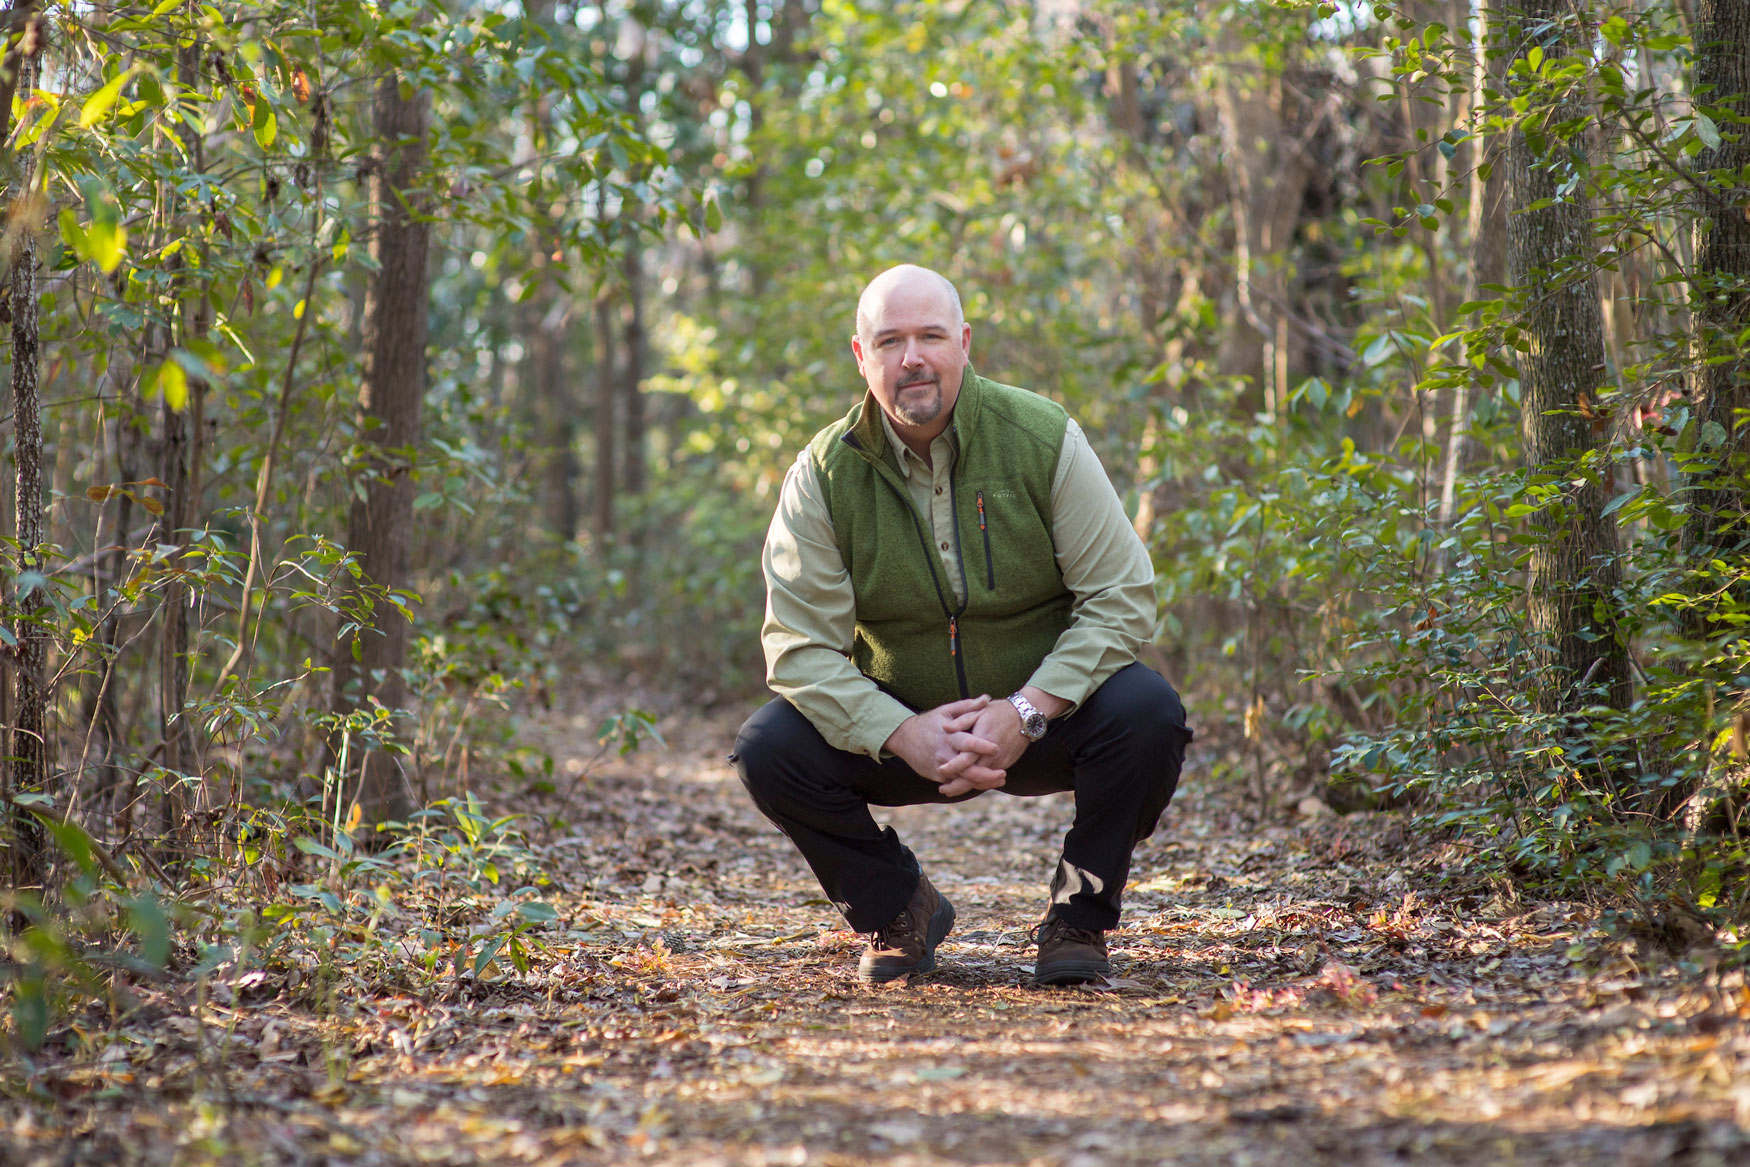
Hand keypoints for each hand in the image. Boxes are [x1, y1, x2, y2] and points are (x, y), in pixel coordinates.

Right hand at [883, 696, 1005, 792]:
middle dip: (987, 774)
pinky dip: (970, 784)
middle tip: (1003, 773)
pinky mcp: (937, 777)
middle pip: (967, 770)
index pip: (967, 744)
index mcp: (948, 737)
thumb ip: (968, 706)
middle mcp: (944, 754)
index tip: (997, 748)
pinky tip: (985, 783)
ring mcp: (940, 768)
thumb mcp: (946, 710)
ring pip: (963, 780)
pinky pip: (956, 784)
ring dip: (982, 783)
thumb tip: (987, 698)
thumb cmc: (929, 722)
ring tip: (999, 780)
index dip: (982, 747)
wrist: (904, 738)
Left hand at [936, 687, 1068, 796]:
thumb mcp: (979, 711)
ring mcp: (1000, 762)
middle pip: (973, 776)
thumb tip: (945, 728)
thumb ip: (962, 721)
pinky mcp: (1005, 764)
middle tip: (942, 789)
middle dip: (957, 786)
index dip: (952, 766)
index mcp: (983, 740)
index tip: (940, 769)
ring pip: (982, 781)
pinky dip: (978, 784)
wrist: (1025, 717)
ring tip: (950, 790)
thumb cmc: (999, 711)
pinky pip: (990, 778)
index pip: (966, 759)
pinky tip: (967, 785)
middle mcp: (992, 755)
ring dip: (966, 787)